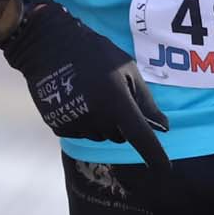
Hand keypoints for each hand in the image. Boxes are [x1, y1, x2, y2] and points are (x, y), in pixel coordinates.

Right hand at [0, 0, 170, 164]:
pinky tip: (76, 98)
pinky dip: (84, 121)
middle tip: (111, 94)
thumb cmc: (95, 53)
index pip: (140, 136)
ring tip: (91, 92)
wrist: (48, 45)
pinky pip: (82, 132)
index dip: (155, 155)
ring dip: (103, 122)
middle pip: (121, 136)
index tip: (165, 170)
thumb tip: (164, 128)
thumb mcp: (126, 69)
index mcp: (116, 101)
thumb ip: (145, 101)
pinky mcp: (59, 126)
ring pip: (101, 135)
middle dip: (123, 122)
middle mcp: (96, 117)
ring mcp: (76, 123)